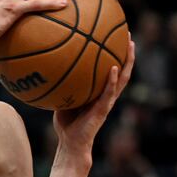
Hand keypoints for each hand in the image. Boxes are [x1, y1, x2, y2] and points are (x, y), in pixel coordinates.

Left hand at [53, 38, 135, 153]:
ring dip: (127, 61)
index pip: (112, 70)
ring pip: (123, 79)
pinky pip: (109, 93)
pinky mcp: (103, 110)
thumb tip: (47, 67)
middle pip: (122, 70)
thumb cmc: (66, 123)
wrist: (71, 143)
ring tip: (129, 45)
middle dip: (127, 52)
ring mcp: (107, 102)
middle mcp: (107, 95)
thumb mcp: (62, 98)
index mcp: (100, 92)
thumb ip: (61, 85)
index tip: (115, 36)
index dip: (115, 55)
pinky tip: (114, 68)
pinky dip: (112, 80)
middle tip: (127, 34)